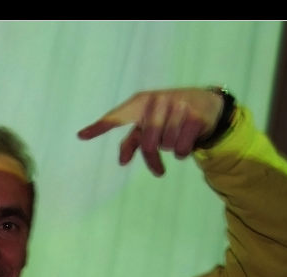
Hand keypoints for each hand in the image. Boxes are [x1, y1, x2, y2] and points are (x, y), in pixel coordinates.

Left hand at [77, 88, 225, 175]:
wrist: (206, 104)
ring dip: (171, 150)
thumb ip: (133, 141)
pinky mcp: (196, 117)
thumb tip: (122, 162)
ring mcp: (178, 106)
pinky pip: (182, 149)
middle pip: (148, 144)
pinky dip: (183, 152)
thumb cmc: (168, 116)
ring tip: (177, 137)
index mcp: (141, 102)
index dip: (100, 126)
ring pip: (167, 146)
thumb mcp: (148, 124)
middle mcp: (158, 100)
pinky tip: (188, 140)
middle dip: (153, 158)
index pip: (118, 117)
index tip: (81, 135)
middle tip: (158, 167)